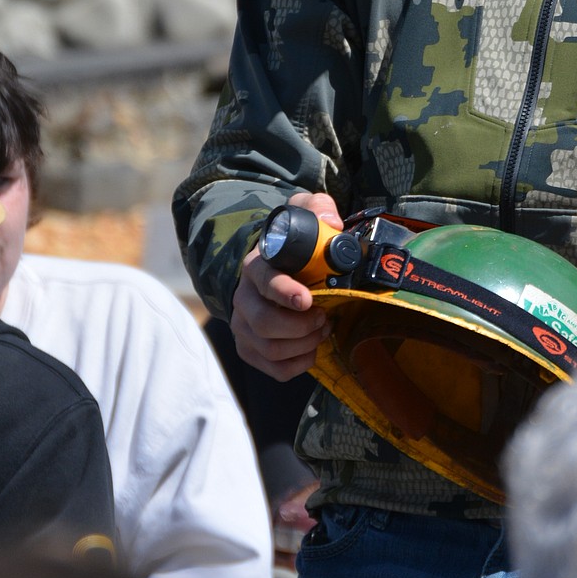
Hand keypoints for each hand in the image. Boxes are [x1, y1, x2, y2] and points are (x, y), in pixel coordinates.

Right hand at [230, 190, 341, 380]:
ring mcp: (244, 326)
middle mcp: (244, 298)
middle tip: (324, 318)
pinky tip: (311, 348)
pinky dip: (298, 364)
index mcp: (256, 266)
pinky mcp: (250, 348)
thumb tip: (333, 223)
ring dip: (303, 344)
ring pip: (269, 349)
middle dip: (300, 326)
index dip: (285, 293)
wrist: (270, 267)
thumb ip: (318, 208)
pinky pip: (273, 369)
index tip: (308, 299)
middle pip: (264, 323)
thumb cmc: (291, 244)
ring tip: (322, 330)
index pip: (265, 283)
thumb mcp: (304, 214)